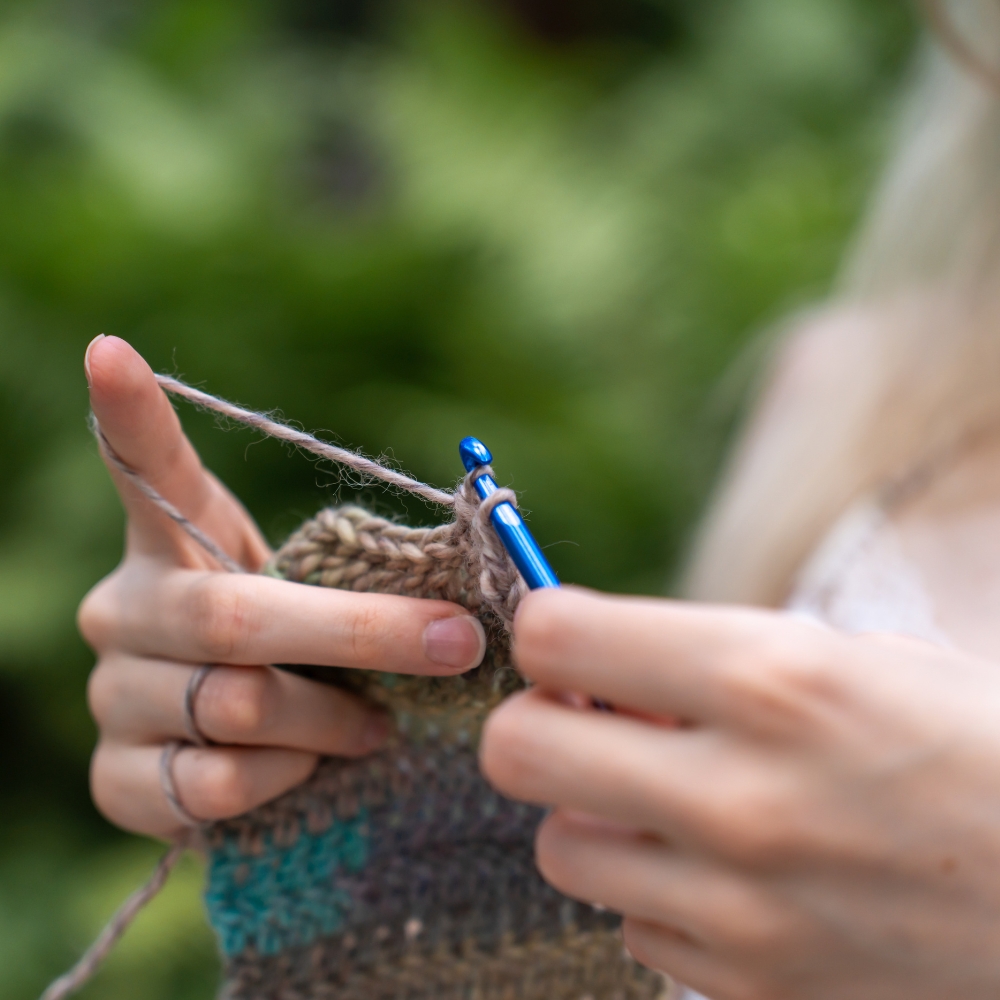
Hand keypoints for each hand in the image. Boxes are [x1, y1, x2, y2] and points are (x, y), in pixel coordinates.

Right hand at [79, 336, 485, 838]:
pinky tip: (308, 765)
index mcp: (171, 543)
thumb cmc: (296, 645)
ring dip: (333, 719)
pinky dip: (286, 777)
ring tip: (375, 724)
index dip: (131, 415)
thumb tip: (485, 524)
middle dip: (364, 635)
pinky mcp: (118, 781)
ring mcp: (112, 696)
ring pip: (237, 706)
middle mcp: (123, 611)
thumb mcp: (319, 586)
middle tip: (455, 643)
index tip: (112, 350)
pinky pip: (213, 785)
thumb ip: (366, 564)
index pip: (147, 470)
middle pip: (236, 617)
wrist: (239, 742)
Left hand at [481, 586, 999, 999]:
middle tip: (585, 718)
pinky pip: (635, 927)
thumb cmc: (979, 745)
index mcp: (776, 679)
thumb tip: (605, 674)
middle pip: (517, 751)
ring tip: (663, 799)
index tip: (571, 640)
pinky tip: (727, 875)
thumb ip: (719, 663)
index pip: (558, 638)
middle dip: (536, 724)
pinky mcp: (759, 990)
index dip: (549, 628)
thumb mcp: (859, 661)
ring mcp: (744, 910)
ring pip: (560, 849)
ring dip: (593, 814)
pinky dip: (658, 894)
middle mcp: (742, 796)